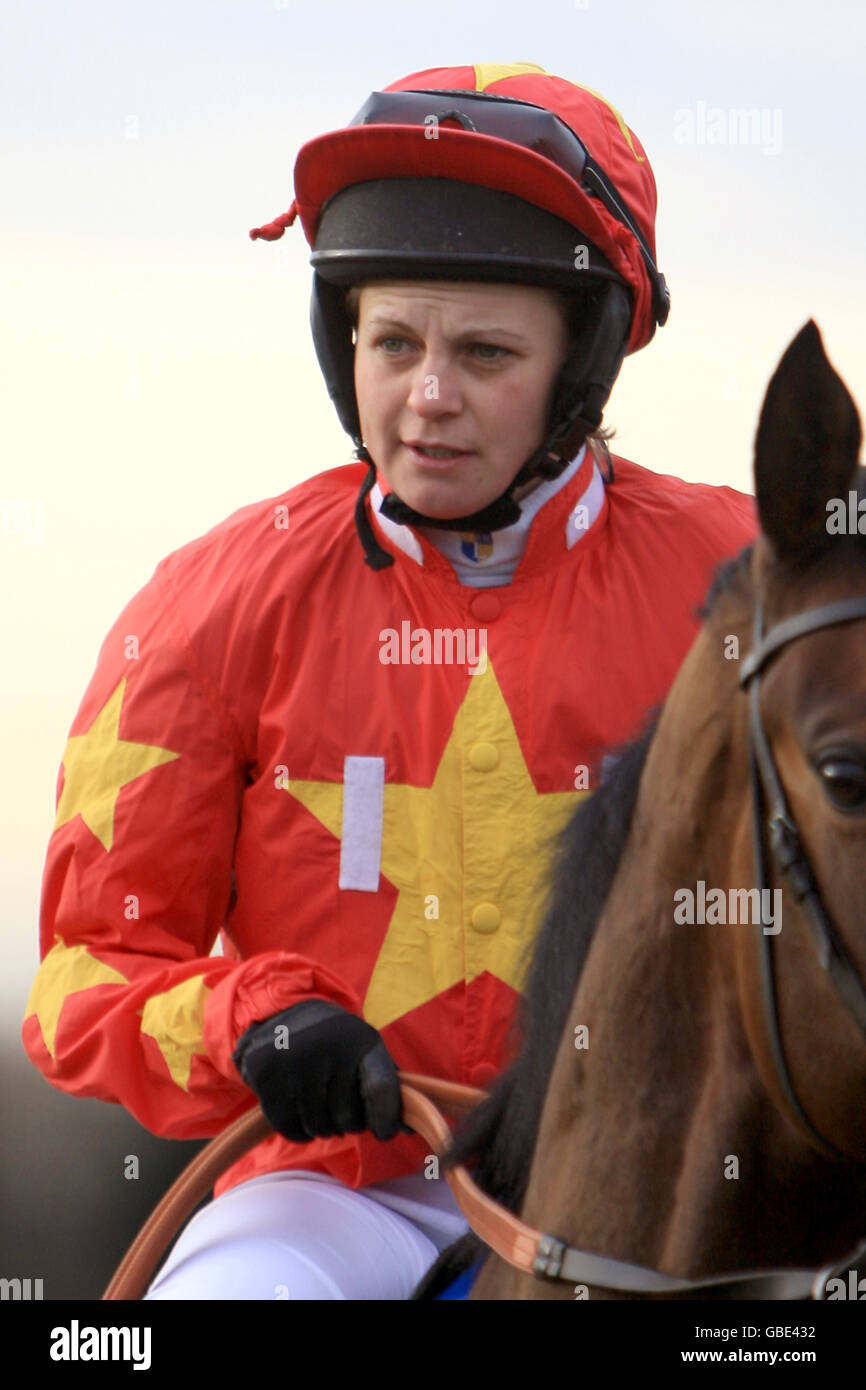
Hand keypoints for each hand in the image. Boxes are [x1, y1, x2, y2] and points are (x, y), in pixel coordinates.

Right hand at [232, 999, 401, 1142]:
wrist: (283, 1012)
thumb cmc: (334, 1042)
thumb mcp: (362, 1050)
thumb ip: (385, 1087)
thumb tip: (408, 1131)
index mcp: (360, 1039)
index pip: (381, 1086)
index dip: (386, 1117)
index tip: (385, 1133)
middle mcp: (328, 1047)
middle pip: (348, 1117)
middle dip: (347, 1123)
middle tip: (339, 1106)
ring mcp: (295, 1061)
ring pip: (318, 1127)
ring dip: (321, 1128)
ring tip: (318, 1105)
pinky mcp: (267, 1075)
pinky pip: (289, 1127)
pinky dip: (297, 1131)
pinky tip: (299, 1111)